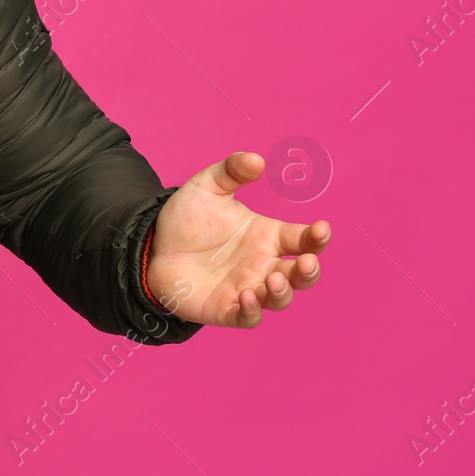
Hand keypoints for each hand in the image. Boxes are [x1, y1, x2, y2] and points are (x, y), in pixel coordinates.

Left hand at [145, 152, 331, 327]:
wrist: (153, 247)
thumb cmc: (187, 220)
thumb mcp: (206, 188)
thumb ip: (230, 171)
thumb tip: (256, 158)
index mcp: (267, 236)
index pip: (302, 239)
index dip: (316, 236)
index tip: (321, 228)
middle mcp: (263, 265)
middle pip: (301, 275)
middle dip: (309, 271)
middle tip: (307, 261)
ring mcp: (247, 288)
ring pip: (280, 299)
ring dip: (283, 293)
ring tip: (274, 280)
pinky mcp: (226, 309)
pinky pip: (248, 317)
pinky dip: (253, 311)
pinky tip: (248, 297)